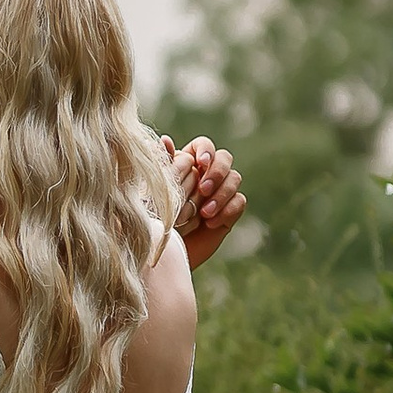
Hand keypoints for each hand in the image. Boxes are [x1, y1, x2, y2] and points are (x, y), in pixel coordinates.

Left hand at [162, 133, 247, 269]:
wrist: (162, 253)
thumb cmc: (152, 219)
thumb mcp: (154, 192)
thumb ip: (161, 166)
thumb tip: (165, 140)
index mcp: (187, 163)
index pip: (204, 145)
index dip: (206, 150)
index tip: (201, 163)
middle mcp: (206, 174)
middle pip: (225, 158)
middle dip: (217, 172)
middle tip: (203, 190)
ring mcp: (220, 192)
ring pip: (235, 178)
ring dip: (222, 193)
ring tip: (204, 213)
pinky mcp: (228, 211)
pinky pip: (239, 201)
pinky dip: (228, 210)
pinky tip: (211, 223)